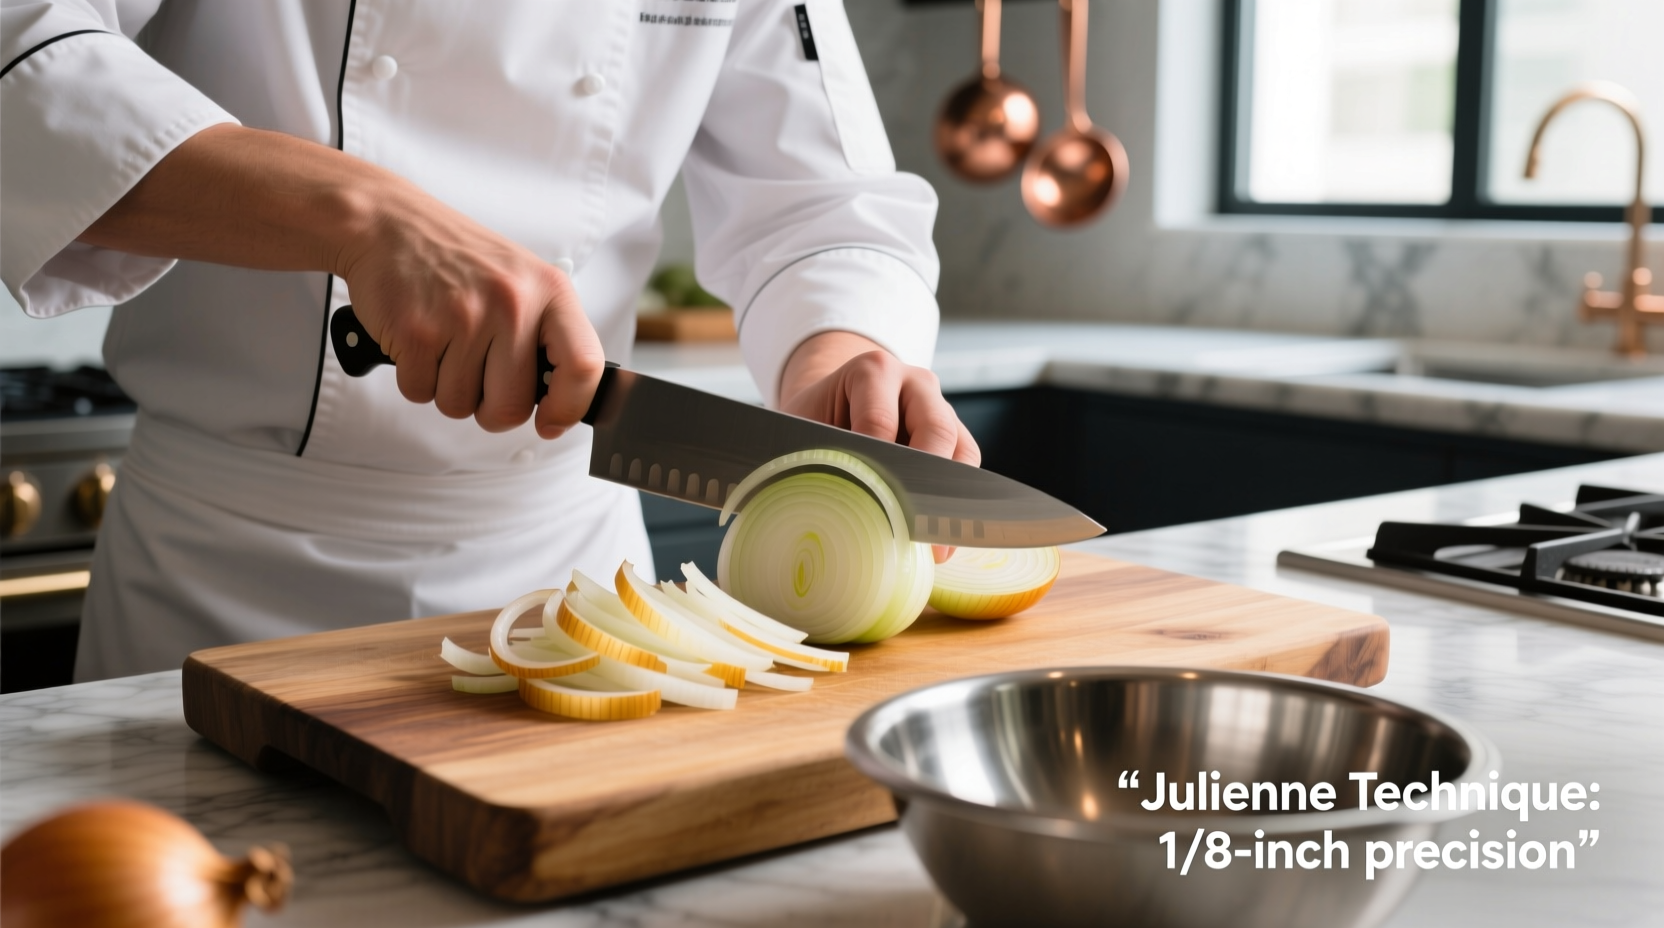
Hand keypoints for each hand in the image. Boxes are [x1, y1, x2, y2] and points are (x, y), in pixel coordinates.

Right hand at [333, 190, 605, 438]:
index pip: (584, 366)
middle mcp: (512, 303)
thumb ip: (547, 336)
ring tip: (445, 342)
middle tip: (478, 373)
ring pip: (460, 405)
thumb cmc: (459, 259)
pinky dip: (415, 377)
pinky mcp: (416, 332)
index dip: (569, 407)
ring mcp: (463, 317)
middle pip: (513, 407)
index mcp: (549, 291)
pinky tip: (420, 339)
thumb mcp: (523, 281)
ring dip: (448, 388)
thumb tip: (561, 402)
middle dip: (491, 407)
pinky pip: (420, 393)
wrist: (389, 224)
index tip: (551, 421)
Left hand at [777, 331, 980, 562]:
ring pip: (962, 450)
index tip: (868, 502)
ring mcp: (941, 408)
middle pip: (936, 428)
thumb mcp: (802, 424)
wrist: (833, 404)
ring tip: (930, 539)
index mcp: (873, 371)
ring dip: (948, 496)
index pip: (881, 421)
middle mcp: (915, 384)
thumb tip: (819, 502)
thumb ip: (810, 452)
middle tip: (909, 523)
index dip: (875, 465)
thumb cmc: (817, 416)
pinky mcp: (955, 435)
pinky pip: (966, 468)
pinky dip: (956, 502)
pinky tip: (939, 536)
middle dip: (925, 480)